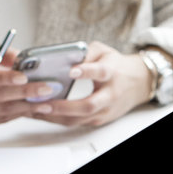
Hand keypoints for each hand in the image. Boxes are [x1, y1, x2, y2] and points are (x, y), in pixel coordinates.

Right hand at [0, 43, 51, 127]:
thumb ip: (1, 52)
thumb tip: (24, 58)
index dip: (3, 77)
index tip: (24, 77)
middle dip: (25, 93)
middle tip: (47, 89)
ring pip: (1, 111)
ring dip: (27, 107)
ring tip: (47, 103)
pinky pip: (0, 120)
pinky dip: (18, 114)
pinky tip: (33, 109)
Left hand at [29, 41, 154, 126]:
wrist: (138, 84)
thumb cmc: (117, 67)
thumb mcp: (104, 51)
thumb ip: (86, 51)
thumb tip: (63, 54)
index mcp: (111, 73)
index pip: (100, 72)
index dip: (86, 72)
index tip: (71, 71)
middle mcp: (109, 95)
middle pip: (88, 105)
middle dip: (64, 106)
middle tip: (43, 102)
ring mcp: (104, 111)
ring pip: (79, 119)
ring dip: (55, 116)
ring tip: (34, 110)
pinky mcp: (98, 120)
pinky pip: (76, 123)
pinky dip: (57, 119)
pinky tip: (42, 114)